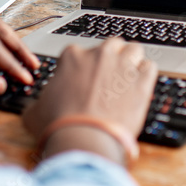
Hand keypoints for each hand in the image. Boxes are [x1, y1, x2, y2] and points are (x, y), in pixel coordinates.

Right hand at [22, 38, 156, 161]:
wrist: (83, 140)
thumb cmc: (58, 125)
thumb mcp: (35, 112)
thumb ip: (37, 103)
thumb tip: (35, 108)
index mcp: (73, 56)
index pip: (81, 52)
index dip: (84, 67)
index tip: (85, 80)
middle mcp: (99, 54)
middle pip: (111, 45)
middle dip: (111, 58)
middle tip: (109, 77)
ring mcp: (123, 65)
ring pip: (134, 50)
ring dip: (132, 61)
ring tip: (128, 78)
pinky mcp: (142, 81)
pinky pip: (150, 67)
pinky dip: (146, 75)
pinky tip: (141, 87)